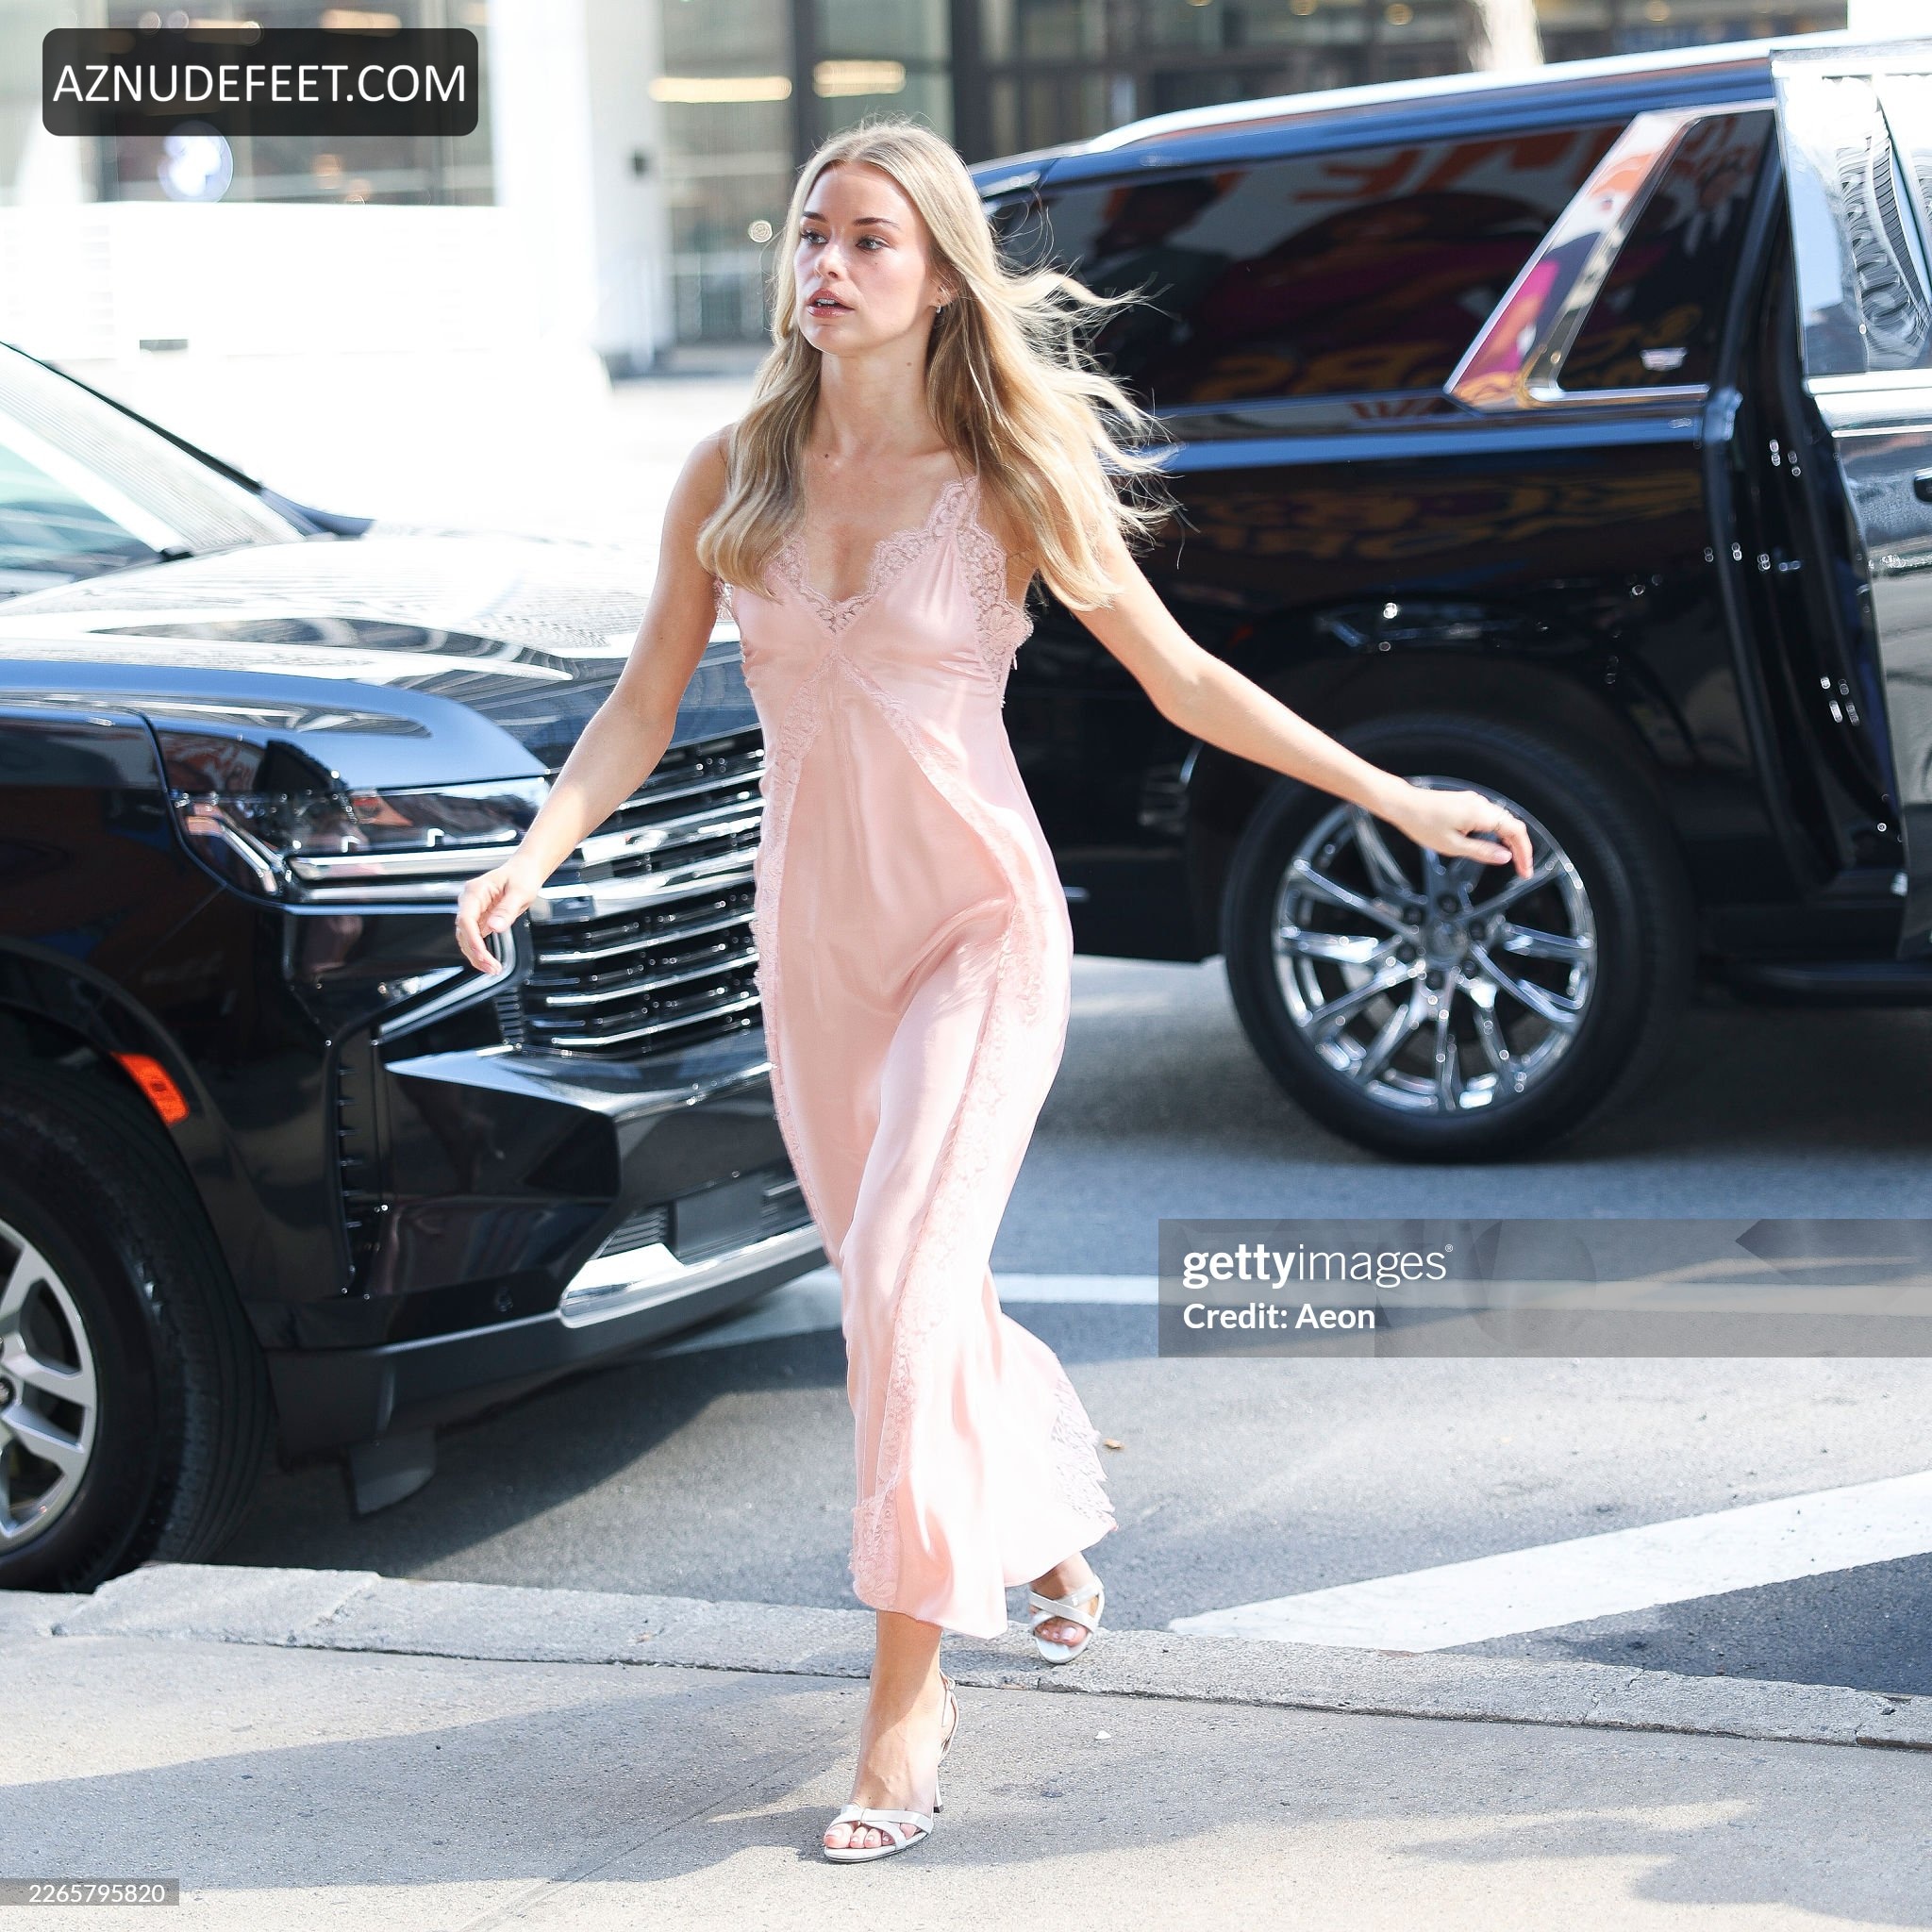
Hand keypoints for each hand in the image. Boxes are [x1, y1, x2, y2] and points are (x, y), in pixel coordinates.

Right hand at [454, 862, 537, 973]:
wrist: (525, 870)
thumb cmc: (522, 876)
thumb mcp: (520, 892)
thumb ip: (506, 910)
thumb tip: (494, 927)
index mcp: (475, 891)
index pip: (466, 919)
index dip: (472, 939)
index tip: (482, 954)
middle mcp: (470, 901)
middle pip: (464, 932)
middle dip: (476, 952)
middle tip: (492, 967)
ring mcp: (474, 910)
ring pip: (467, 938)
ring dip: (477, 955)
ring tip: (493, 969)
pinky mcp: (480, 918)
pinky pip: (475, 937)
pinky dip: (481, 951)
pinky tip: (490, 962)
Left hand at [1379, 781, 1532, 877]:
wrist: (1404, 805)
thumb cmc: (1422, 823)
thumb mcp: (1453, 846)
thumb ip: (1482, 852)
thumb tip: (1504, 857)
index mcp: (1481, 814)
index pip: (1516, 832)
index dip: (1525, 852)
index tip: (1525, 869)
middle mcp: (1481, 804)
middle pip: (1512, 826)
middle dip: (1520, 848)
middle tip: (1521, 869)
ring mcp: (1474, 801)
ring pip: (1502, 821)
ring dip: (1509, 840)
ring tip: (1511, 859)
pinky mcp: (1467, 802)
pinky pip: (1490, 817)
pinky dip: (1497, 832)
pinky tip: (1494, 844)